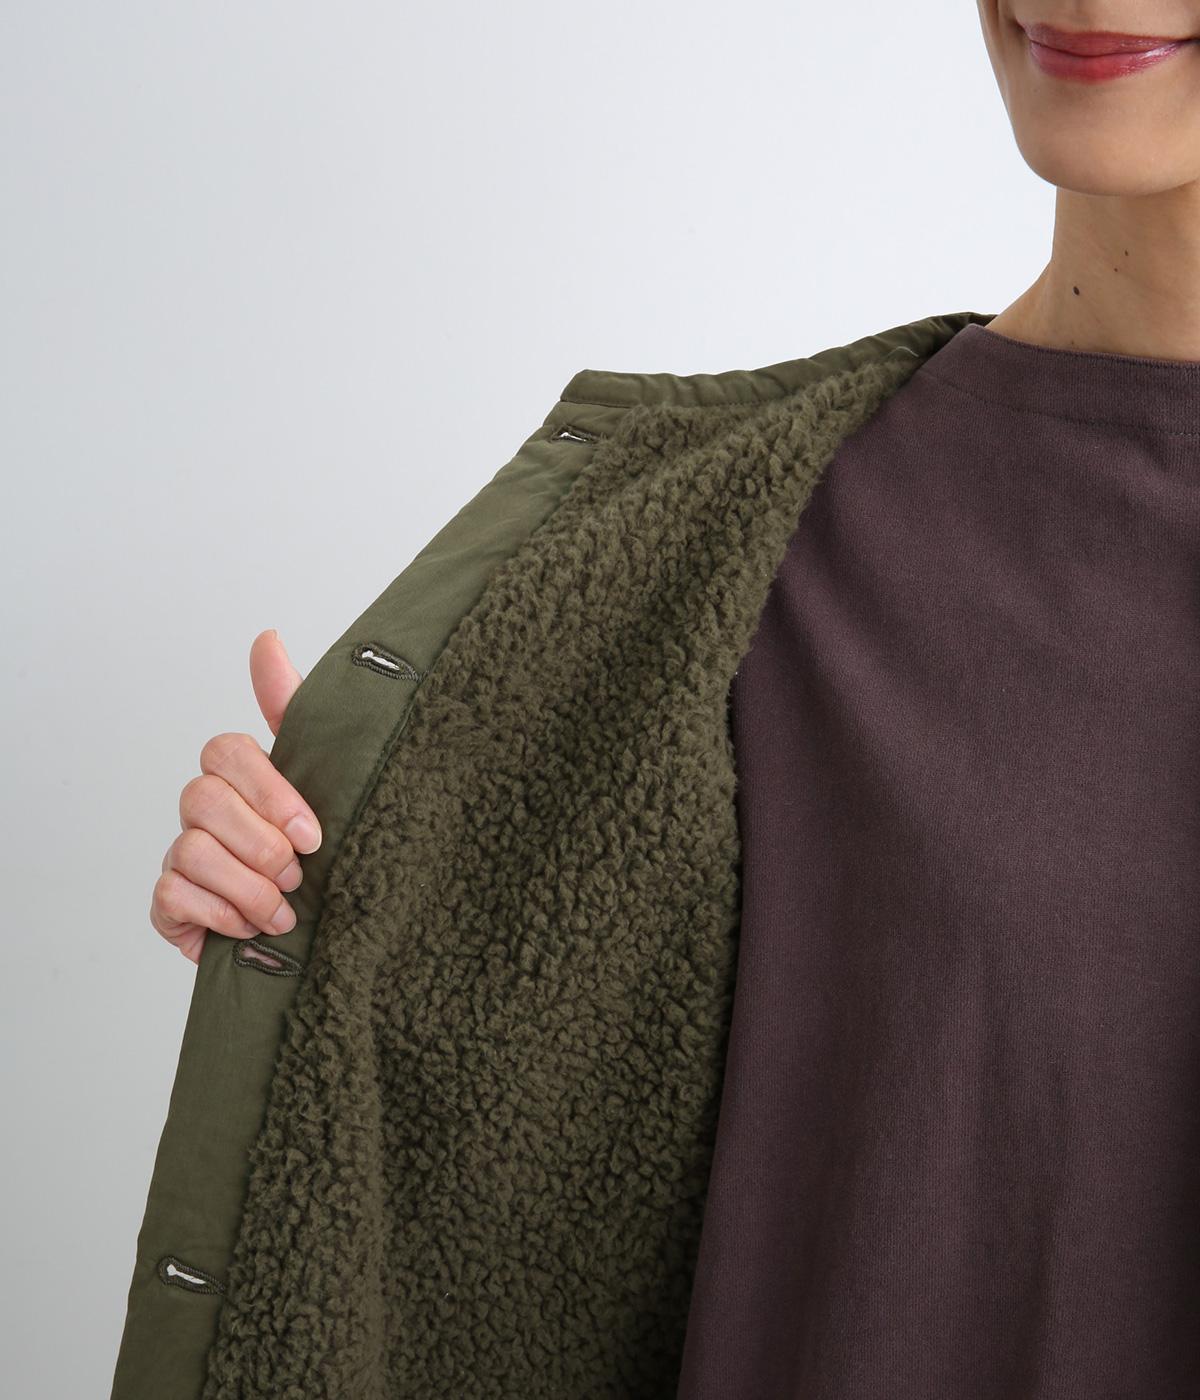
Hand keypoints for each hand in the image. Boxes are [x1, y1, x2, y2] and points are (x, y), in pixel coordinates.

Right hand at [150, 628, 322, 964]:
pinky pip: (172, 895)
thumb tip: (266, 638)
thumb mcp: (324, 776)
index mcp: (239, 774)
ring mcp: (182, 854)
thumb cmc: (315, 848)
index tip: (312, 833)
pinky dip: (220, 915)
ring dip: (249, 888)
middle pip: (204, 800)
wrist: (318, 927)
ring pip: (191, 851)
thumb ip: (293, 709)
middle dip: (260, 846)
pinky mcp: (169, 902)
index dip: (269, 792)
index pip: (226, 751)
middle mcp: (204, 808)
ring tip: (284, 910)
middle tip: (299, 874)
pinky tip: (250, 929)